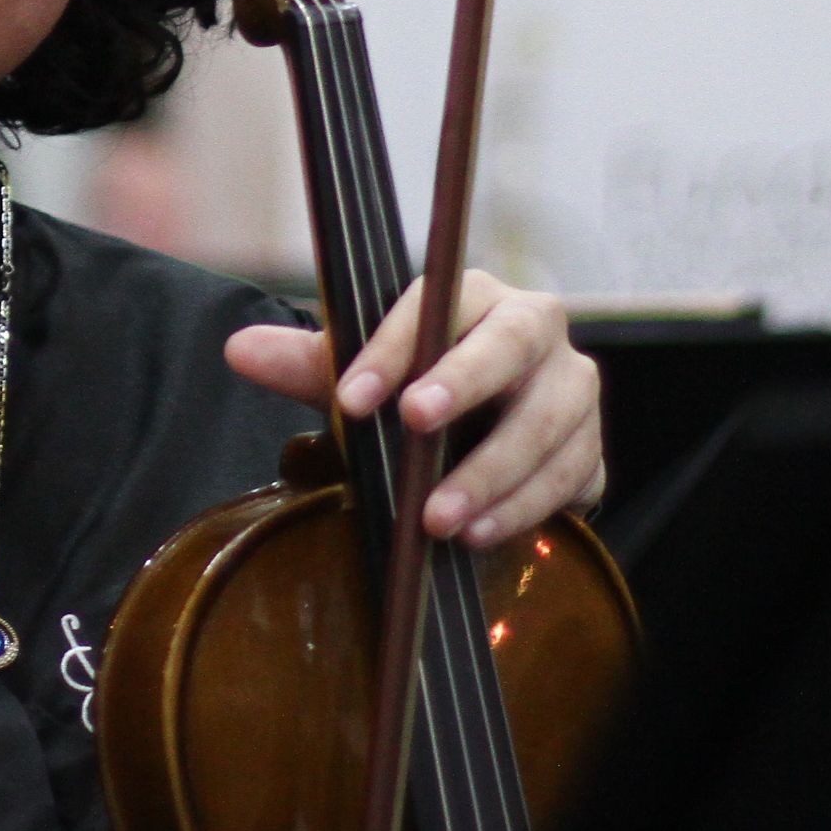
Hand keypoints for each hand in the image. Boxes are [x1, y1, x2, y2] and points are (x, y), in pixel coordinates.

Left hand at [227, 271, 606, 547]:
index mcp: (477, 296)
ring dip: (493, 470)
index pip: (438, 304)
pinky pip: (571, 474)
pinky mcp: (591, 449)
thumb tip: (239, 348)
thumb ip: (308, 364)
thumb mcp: (362, 375)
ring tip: (438, 517)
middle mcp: (537, 329)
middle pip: (513, 343)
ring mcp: (573, 389)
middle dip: (465, 384)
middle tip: (416, 426)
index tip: (352, 399)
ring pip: (548, 418)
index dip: (395, 348)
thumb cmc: (418, 389)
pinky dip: (525, 508)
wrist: (486, 436)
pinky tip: (479, 534)